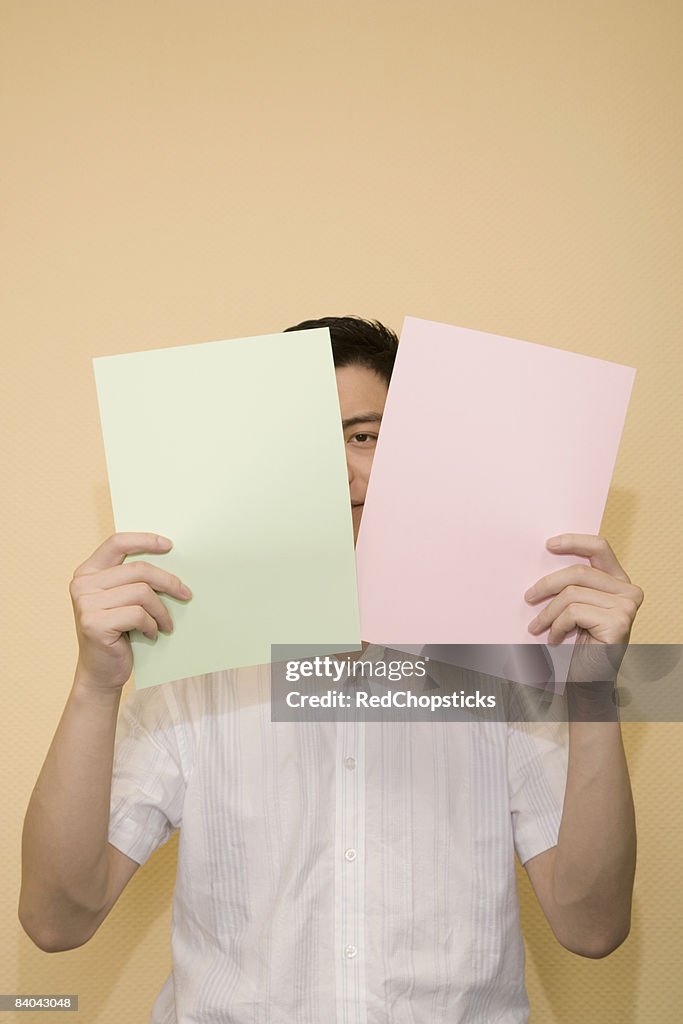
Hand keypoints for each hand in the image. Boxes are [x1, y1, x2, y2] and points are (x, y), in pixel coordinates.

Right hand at [69, 533, 191, 690]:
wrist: (101, 672)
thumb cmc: (117, 634)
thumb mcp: (121, 600)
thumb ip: (132, 579)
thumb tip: (172, 559)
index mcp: (87, 572)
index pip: (117, 543)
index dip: (145, 540)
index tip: (170, 546)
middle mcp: (82, 584)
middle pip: (139, 569)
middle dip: (168, 582)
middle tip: (186, 594)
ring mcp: (86, 604)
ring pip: (142, 592)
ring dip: (161, 610)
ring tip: (165, 623)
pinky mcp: (94, 623)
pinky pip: (138, 614)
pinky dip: (152, 625)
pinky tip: (151, 634)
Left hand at [524, 533, 643, 696]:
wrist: (589, 681)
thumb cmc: (579, 644)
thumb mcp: (576, 607)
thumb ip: (573, 584)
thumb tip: (547, 555)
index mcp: (619, 582)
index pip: (599, 547)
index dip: (574, 541)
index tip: (548, 545)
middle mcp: (629, 591)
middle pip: (578, 572)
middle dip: (547, 584)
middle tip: (528, 597)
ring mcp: (626, 606)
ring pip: (571, 594)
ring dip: (548, 613)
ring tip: (538, 627)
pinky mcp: (618, 622)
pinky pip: (573, 612)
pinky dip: (556, 626)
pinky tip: (555, 640)